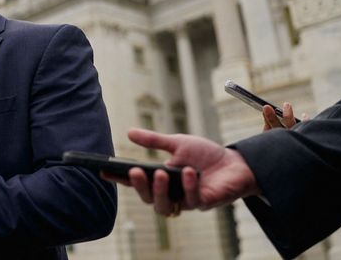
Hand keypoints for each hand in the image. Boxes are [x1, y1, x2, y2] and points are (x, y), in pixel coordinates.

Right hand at [111, 128, 259, 216]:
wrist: (236, 162)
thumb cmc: (206, 155)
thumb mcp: (178, 143)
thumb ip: (154, 141)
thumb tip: (129, 132)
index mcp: (161, 179)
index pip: (136, 181)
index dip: (119, 178)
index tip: (104, 170)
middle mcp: (171, 193)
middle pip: (148, 199)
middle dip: (140, 187)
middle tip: (136, 171)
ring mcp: (186, 201)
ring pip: (165, 207)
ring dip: (160, 191)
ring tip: (160, 173)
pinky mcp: (204, 203)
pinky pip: (191, 200)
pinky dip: (188, 186)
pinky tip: (188, 172)